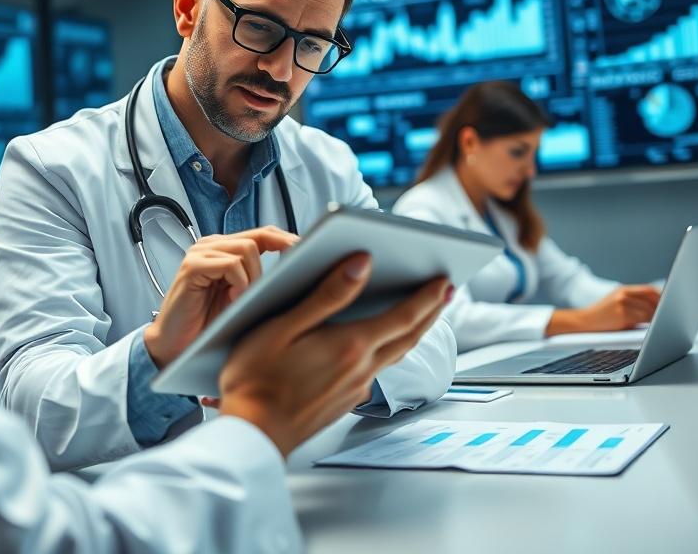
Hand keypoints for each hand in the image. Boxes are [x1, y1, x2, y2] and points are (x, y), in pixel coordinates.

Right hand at [143, 226, 298, 368]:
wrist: (174, 347)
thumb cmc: (209, 326)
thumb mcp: (242, 299)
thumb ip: (261, 281)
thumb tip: (300, 273)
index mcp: (226, 249)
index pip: (264, 233)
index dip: (288, 240)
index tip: (311, 253)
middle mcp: (213, 245)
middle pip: (259, 236)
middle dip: (278, 257)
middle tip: (288, 279)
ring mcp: (200, 253)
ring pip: (246, 249)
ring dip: (254, 276)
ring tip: (246, 298)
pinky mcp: (191, 266)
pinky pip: (229, 264)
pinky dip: (239, 282)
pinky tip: (234, 299)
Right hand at [218, 252, 452, 457]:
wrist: (251, 433)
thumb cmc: (256, 379)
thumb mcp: (284, 326)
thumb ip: (327, 294)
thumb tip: (362, 264)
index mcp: (350, 346)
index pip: (403, 316)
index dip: (427, 297)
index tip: (445, 280)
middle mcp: (360, 370)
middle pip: (408, 337)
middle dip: (431, 312)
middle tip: (446, 291)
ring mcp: (354, 389)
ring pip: (394, 354)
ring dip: (412, 331)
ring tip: (421, 314)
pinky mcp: (344, 402)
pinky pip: (376, 370)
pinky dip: (388, 350)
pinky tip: (379, 346)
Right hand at [546, 284, 660, 335]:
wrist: (582, 322)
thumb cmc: (601, 317)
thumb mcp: (615, 304)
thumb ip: (633, 303)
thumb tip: (656, 311)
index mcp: (623, 290)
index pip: (648, 290)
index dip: (661, 297)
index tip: (671, 304)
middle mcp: (623, 294)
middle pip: (651, 298)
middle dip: (663, 307)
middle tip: (671, 315)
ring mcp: (621, 303)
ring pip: (649, 309)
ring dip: (658, 317)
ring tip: (665, 323)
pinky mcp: (621, 314)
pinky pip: (642, 318)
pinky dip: (650, 322)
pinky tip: (655, 327)